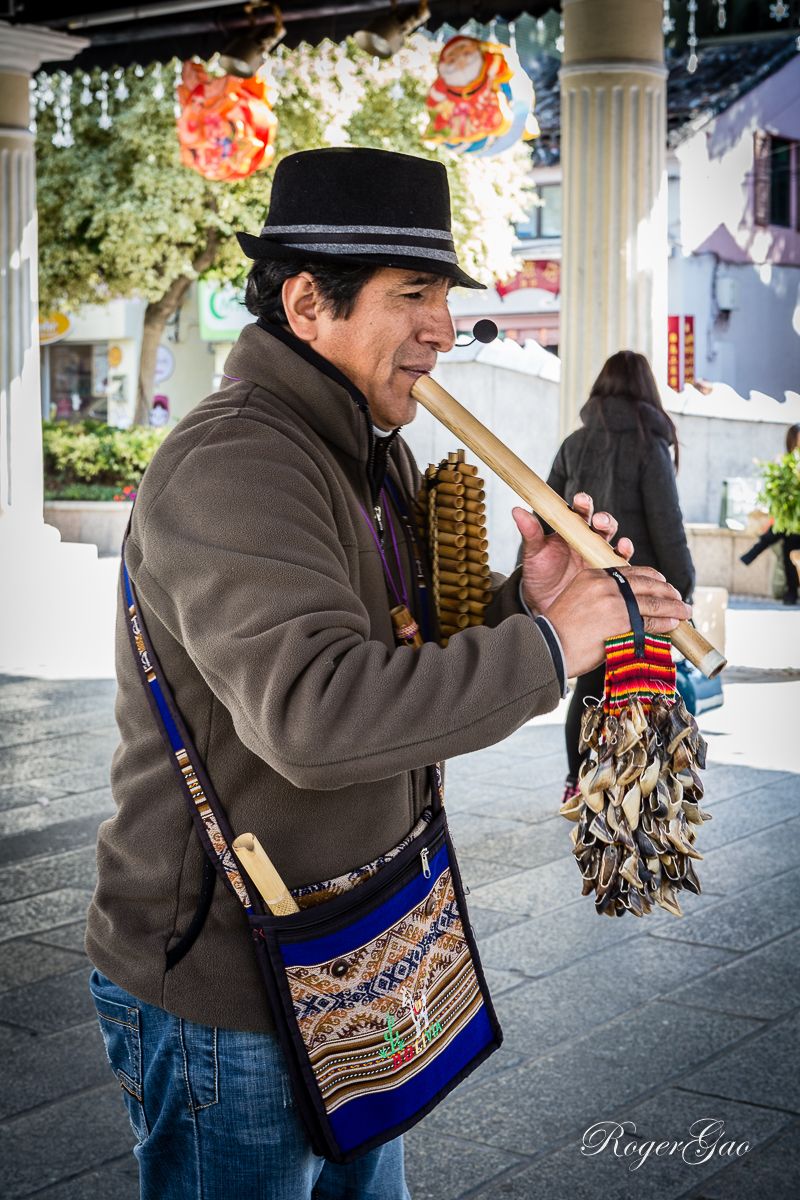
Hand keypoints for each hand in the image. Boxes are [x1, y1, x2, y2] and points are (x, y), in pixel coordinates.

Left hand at [514, 492, 633, 615]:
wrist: (545, 601)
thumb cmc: (539, 572)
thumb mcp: (533, 552)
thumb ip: (530, 532)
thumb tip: (517, 510)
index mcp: (571, 528)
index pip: (580, 511)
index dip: (583, 504)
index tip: (581, 500)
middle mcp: (589, 538)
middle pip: (602, 524)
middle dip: (604, 519)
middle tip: (599, 521)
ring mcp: (599, 555)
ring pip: (614, 540)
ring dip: (617, 536)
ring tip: (616, 539)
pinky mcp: (607, 572)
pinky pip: (620, 562)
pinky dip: (625, 556)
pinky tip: (624, 552)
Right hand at [543, 566, 692, 677]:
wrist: (550, 647)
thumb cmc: (561, 631)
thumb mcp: (577, 600)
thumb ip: (601, 596)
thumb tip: (629, 604)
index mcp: (594, 576)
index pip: (631, 571)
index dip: (651, 578)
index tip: (662, 584)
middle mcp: (606, 584)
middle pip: (646, 583)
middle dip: (667, 591)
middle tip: (678, 597)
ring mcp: (615, 602)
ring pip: (653, 602)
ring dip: (673, 607)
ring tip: (685, 611)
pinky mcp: (622, 622)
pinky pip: (651, 620)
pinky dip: (666, 622)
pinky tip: (673, 623)